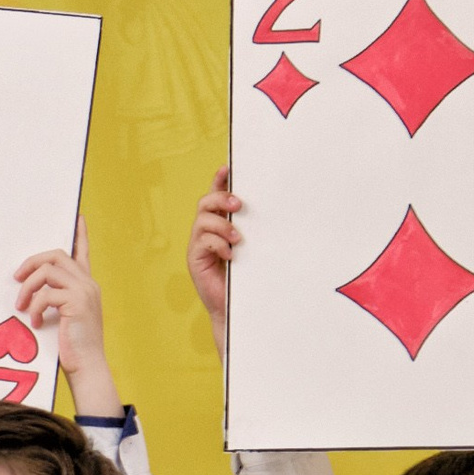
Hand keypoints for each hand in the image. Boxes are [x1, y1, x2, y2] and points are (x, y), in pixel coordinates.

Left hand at [14, 219, 115, 415]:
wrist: (87, 367)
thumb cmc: (71, 347)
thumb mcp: (64, 319)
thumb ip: (54, 300)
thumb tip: (28, 289)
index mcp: (86, 286)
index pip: (83, 253)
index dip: (81, 235)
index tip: (78, 218)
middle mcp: (88, 284)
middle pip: (56, 255)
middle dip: (31, 263)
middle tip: (16, 279)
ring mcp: (84, 291)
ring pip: (48, 271)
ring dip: (28, 289)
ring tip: (22, 308)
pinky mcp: (77, 302)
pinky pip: (46, 294)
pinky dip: (34, 308)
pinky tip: (34, 323)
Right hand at [187, 166, 239, 357]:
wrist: (237, 307)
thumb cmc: (249, 277)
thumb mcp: (256, 247)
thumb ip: (257, 229)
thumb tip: (278, 207)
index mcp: (221, 225)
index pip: (216, 195)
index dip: (219, 180)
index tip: (228, 167)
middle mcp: (207, 232)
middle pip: (205, 203)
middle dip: (220, 198)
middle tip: (238, 205)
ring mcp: (199, 246)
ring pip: (202, 220)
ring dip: (221, 225)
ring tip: (237, 238)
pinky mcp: (195, 260)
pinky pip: (202, 242)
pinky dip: (218, 244)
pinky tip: (231, 255)